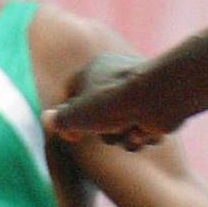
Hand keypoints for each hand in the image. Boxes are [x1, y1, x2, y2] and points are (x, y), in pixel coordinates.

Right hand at [44, 54, 174, 150]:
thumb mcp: (75, 116)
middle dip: (104, 133)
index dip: (72, 119)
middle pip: (99, 118)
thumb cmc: (112, 103)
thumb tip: (48, 120)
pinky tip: (146, 130)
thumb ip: (59, 121)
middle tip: (110, 130)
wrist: (159, 99)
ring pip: (121, 128)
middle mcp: (116, 77)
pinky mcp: (156, 106)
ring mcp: (138, 92)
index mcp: (93, 69)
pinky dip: (142, 135)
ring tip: (131, 129)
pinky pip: (141, 129)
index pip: (73, 96)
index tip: (74, 134)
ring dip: (124, 137)